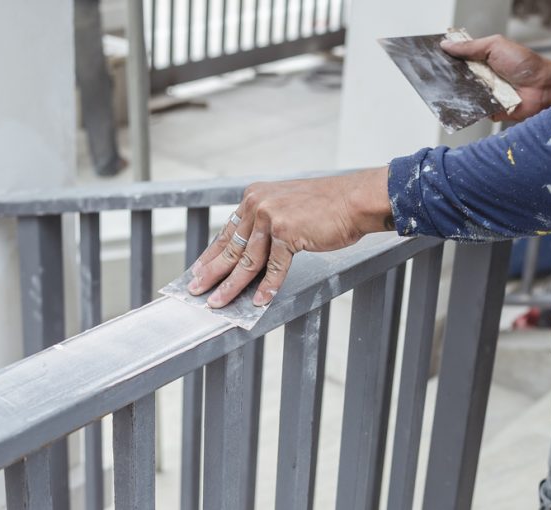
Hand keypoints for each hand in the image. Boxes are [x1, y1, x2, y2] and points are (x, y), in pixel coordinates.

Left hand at [188, 168, 392, 307]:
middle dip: (211, 273)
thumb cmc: (327, 206)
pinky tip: (259, 302)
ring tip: (219, 302)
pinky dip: (267, 287)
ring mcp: (272, 217)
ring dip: (231, 286)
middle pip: (231, 247)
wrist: (354, 200)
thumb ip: (266, 225)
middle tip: (196, 290)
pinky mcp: (288, 232)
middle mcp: (258, 204)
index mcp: (255, 196)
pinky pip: (274, 267)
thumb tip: (250, 254)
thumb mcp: (287, 206)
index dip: (212, 254)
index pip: (228, 232)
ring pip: (247, 261)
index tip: (199, 270)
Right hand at [441, 35, 550, 121]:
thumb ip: (470, 47)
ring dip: (456, 93)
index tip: (430, 59)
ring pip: (462, 95)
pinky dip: (468, 109)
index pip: (457, 59)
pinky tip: (461, 105)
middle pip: (456, 79)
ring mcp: (484, 94)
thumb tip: (446, 45)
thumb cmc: (525, 63)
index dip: (445, 59)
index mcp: (481, 60)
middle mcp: (481, 77)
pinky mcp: (488, 110)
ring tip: (443, 90)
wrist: (543, 87)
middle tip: (433, 76)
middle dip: (446, 78)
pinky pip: (473, 111)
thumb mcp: (495, 46)